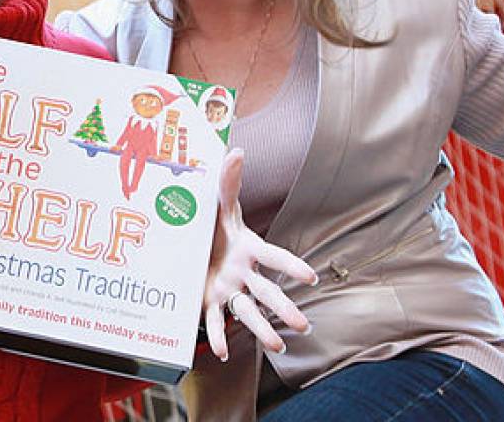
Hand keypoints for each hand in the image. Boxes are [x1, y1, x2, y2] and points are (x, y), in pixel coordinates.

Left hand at [201, 148, 316, 360]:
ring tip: (279, 346)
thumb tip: (236, 150)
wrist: (192, 245)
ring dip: (262, 330)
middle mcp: (243, 273)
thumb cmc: (213, 226)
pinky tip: (222, 352)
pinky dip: (217, 337)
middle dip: (285, 308)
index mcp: (248, 249)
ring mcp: (228, 290)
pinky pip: (215, 321)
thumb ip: (228, 181)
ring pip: (248, 312)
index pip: (274, 258)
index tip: (311, 277)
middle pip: (267, 293)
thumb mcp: (219, 204)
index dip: (291, 266)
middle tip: (303, 325)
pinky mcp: (209, 302)